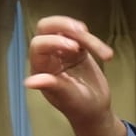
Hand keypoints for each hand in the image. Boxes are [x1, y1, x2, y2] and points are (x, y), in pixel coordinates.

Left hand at [24, 17, 124, 135]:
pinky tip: (106, 54)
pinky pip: (83, 37)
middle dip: (62, 24)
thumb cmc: (78, 107)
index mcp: (40, 66)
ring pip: (68, 30)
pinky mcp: (79, 50)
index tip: (75, 48)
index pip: (39, 44)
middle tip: (81, 30)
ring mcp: (64, 51)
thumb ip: (51, 86)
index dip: (54, 41)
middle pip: (46, 27)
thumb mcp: (66, 98)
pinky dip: (95, 42)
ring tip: (106, 54)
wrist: (95, 111)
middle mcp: (49, 55)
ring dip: (86, 37)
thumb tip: (30, 82)